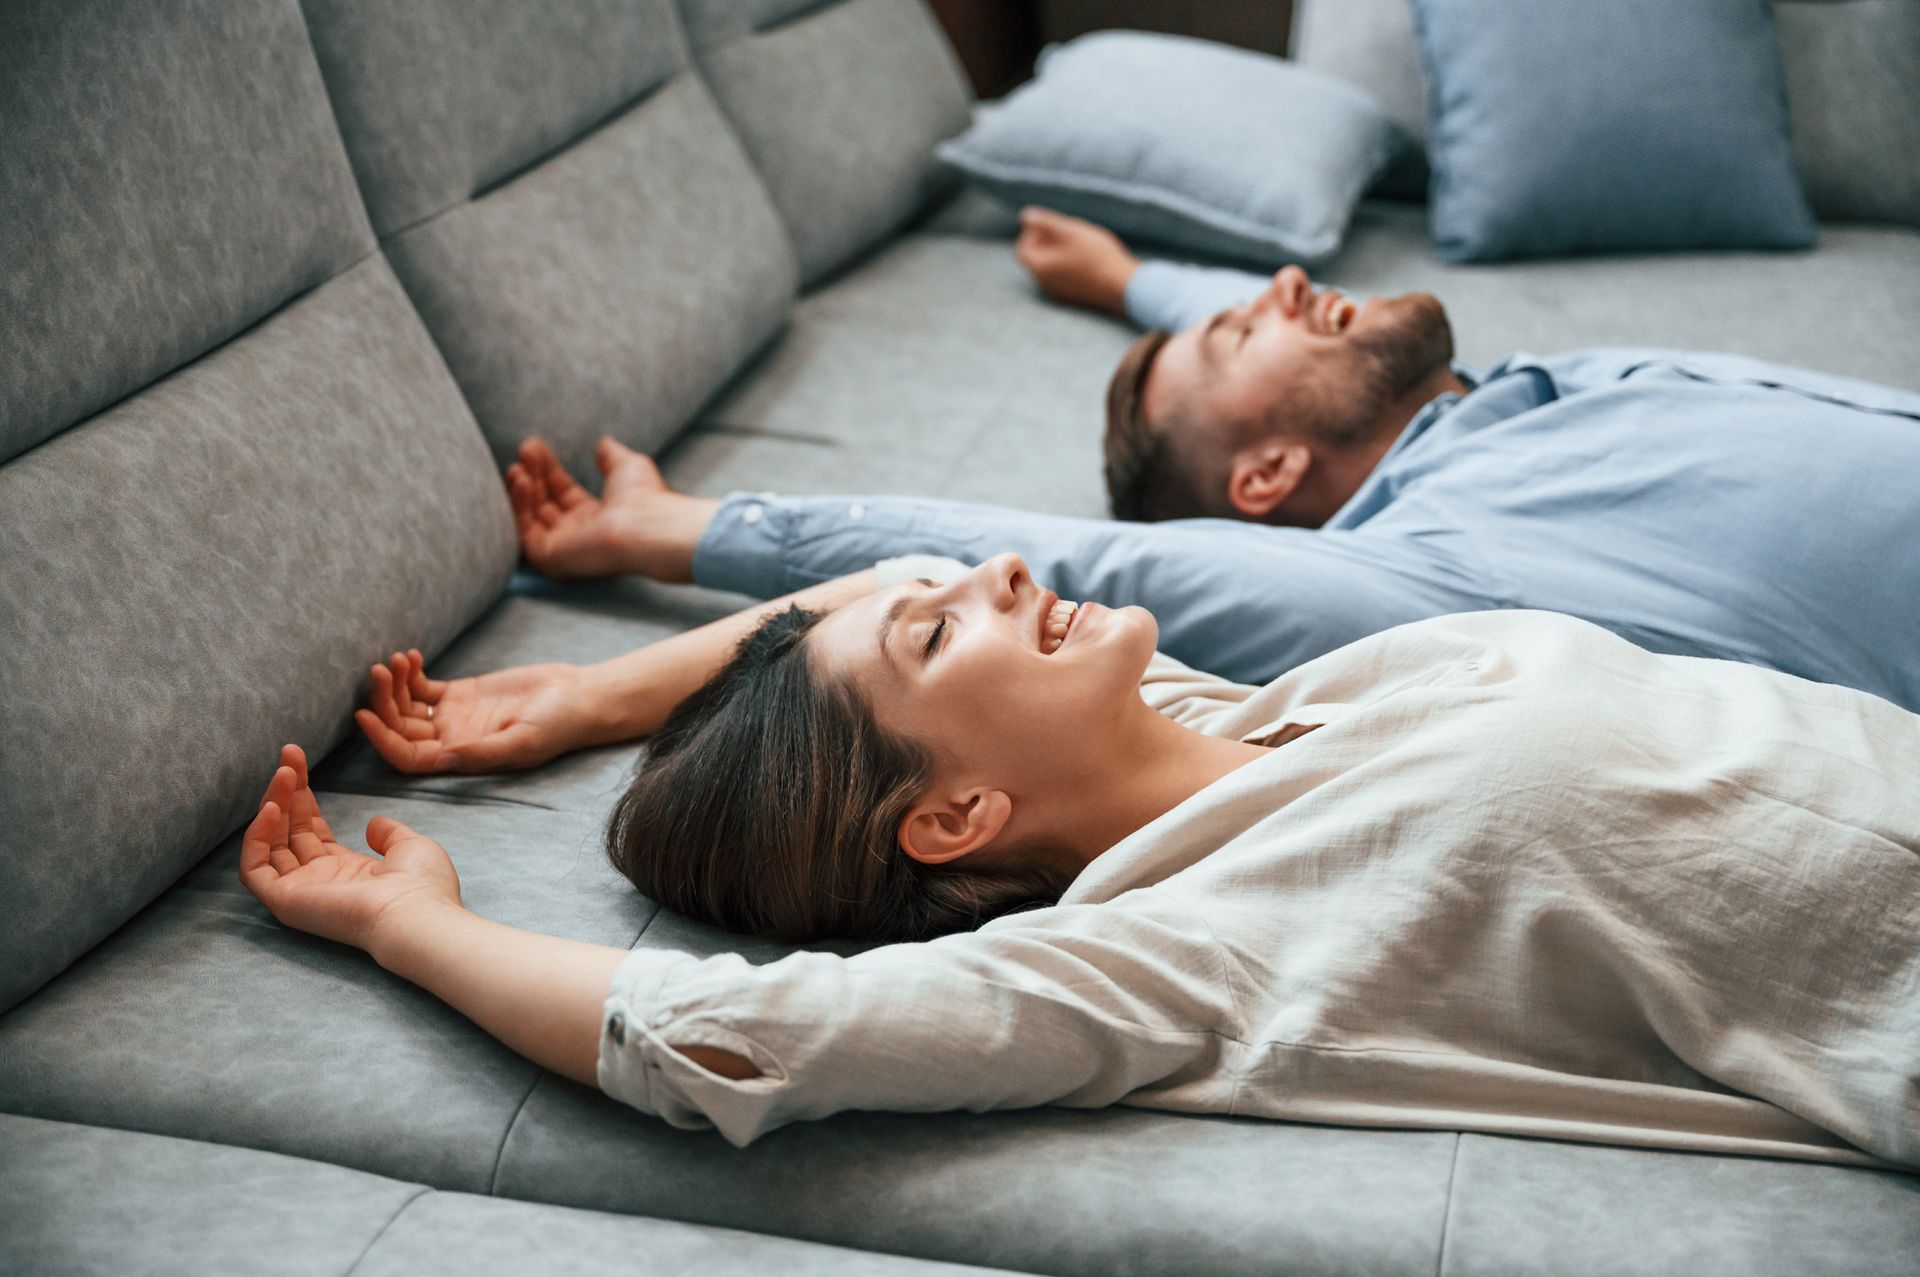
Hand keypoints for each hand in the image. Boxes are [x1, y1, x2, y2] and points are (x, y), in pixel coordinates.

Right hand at [239, 744, 462, 954]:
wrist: (417, 915)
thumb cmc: (423, 886)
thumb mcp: (410, 847)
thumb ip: (389, 834)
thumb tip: (373, 824)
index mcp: (347, 872)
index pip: (312, 830)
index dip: (304, 796)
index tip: (299, 762)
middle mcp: (320, 882)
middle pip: (289, 831)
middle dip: (287, 791)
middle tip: (289, 753)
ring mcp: (301, 893)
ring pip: (270, 844)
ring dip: (272, 804)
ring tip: (284, 772)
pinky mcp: (286, 902)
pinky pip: (254, 869)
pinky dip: (256, 838)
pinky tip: (271, 808)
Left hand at [354, 649, 594, 773]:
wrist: (579, 697)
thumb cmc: (558, 726)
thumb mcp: (522, 741)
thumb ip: (482, 752)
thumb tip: (444, 759)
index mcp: (461, 759)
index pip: (407, 757)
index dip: (381, 740)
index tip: (364, 714)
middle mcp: (450, 741)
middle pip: (400, 727)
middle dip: (384, 701)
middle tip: (380, 671)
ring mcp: (453, 717)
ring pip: (406, 705)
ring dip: (394, 684)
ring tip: (396, 659)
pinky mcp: (461, 693)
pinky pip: (423, 686)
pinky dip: (411, 672)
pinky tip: (412, 656)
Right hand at [505, 436, 714, 582]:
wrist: (646, 524)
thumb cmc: (644, 497)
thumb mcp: (627, 466)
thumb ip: (611, 456)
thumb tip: (603, 443)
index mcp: (596, 517)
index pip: (562, 491)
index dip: (547, 469)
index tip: (534, 446)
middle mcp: (578, 534)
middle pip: (544, 502)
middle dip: (532, 474)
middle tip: (525, 449)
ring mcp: (563, 549)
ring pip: (530, 518)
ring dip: (520, 490)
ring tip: (518, 466)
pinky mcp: (551, 558)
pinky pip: (524, 533)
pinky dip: (519, 506)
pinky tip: (521, 480)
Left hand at [1014, 207, 1137, 316]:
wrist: (1124, 286)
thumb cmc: (1096, 256)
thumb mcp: (1070, 231)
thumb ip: (1045, 222)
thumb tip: (1025, 215)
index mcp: (1040, 269)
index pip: (1023, 249)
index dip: (1032, 232)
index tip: (1050, 222)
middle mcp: (1046, 284)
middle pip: (1037, 257)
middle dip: (1047, 238)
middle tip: (1067, 227)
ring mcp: (1060, 291)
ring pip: (1052, 265)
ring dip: (1060, 248)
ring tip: (1079, 238)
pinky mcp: (1075, 294)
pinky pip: (1064, 274)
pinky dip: (1070, 260)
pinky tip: (1088, 253)